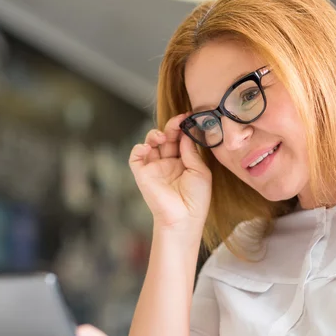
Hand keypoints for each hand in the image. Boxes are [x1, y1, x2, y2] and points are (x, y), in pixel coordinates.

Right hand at [130, 113, 211, 231]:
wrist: (184, 218)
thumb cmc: (196, 199)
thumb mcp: (200, 171)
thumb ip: (191, 152)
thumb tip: (186, 134)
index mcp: (183, 162)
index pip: (180, 139)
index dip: (182, 128)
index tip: (188, 117)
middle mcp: (167, 163)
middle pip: (166, 138)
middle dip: (171, 127)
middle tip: (178, 121)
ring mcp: (154, 168)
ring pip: (150, 144)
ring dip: (155, 134)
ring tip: (163, 136)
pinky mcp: (142, 174)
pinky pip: (136, 157)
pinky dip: (139, 148)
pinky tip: (148, 147)